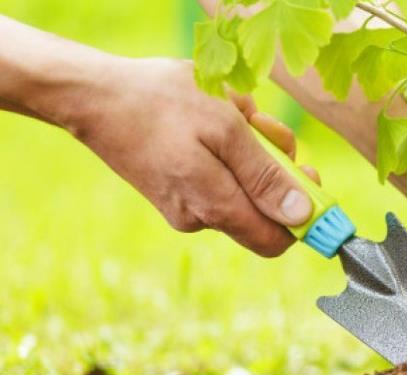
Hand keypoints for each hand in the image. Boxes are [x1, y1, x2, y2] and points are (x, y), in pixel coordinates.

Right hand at [62, 57, 318, 256]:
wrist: (93, 96)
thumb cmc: (162, 103)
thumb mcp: (226, 128)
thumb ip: (265, 176)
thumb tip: (301, 216)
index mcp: (215, 207)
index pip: (277, 241)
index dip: (302, 215)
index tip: (308, 175)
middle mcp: (200, 218)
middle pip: (262, 210)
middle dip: (273, 167)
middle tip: (261, 126)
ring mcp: (184, 208)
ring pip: (241, 188)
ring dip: (249, 151)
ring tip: (228, 114)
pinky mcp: (174, 193)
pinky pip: (218, 177)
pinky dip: (226, 150)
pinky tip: (209, 120)